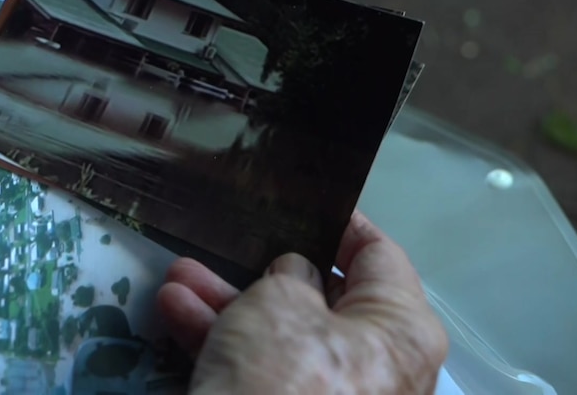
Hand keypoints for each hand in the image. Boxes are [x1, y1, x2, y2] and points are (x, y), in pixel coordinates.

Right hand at [157, 212, 448, 394]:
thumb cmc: (284, 373)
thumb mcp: (281, 301)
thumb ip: (291, 274)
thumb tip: (296, 276)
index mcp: (401, 330)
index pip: (379, 256)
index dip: (340, 224)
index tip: (307, 202)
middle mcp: (379, 366)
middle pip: (320, 298)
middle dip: (261, 268)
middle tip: (229, 242)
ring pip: (281, 334)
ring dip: (226, 302)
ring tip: (178, 276)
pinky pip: (263, 369)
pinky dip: (222, 342)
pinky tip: (175, 311)